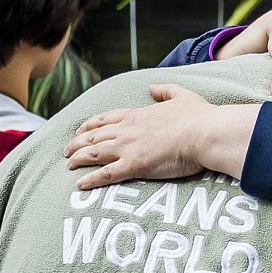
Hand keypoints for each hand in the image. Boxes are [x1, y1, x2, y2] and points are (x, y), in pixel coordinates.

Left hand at [68, 85, 257, 188]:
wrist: (205, 132)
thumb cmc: (198, 116)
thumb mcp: (182, 95)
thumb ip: (166, 90)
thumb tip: (153, 87)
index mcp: (137, 114)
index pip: (104, 119)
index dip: (88, 125)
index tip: (80, 130)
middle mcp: (127, 130)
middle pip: (92, 136)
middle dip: (76, 143)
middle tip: (66, 151)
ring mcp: (128, 147)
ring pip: (93, 154)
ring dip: (78, 159)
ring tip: (68, 165)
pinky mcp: (134, 166)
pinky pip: (105, 175)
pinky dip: (90, 180)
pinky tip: (80, 185)